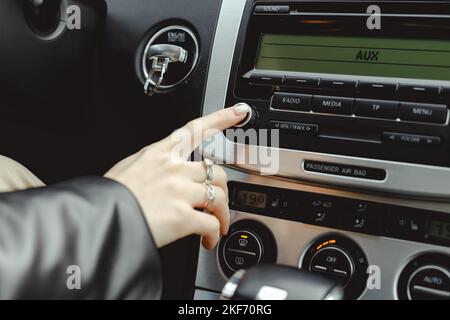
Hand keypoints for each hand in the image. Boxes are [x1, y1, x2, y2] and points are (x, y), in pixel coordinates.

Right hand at [105, 103, 250, 248]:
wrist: (99, 220)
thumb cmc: (109, 197)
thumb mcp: (128, 169)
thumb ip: (151, 167)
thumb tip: (160, 175)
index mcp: (159, 154)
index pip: (195, 130)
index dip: (221, 118)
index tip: (239, 112)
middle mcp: (174, 169)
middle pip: (216, 172)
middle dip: (223, 190)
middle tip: (219, 204)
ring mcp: (180, 192)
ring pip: (220, 198)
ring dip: (223, 215)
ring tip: (217, 227)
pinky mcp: (183, 216)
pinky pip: (211, 224)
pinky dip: (214, 234)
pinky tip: (206, 241)